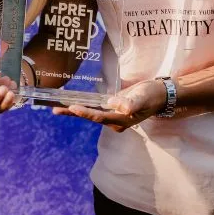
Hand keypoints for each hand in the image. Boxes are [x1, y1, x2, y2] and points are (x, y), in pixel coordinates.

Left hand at [51, 79, 166, 131]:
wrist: (158, 94)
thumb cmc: (151, 96)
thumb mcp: (142, 99)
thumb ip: (130, 103)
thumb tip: (116, 105)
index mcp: (120, 120)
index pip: (99, 117)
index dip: (85, 112)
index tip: (72, 107)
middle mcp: (114, 120)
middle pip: (90, 117)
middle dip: (73, 113)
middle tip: (54, 109)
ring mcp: (112, 115)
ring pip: (90, 113)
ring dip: (74, 110)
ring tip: (57, 107)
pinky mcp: (111, 108)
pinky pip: (94, 108)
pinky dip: (83, 105)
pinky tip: (73, 102)